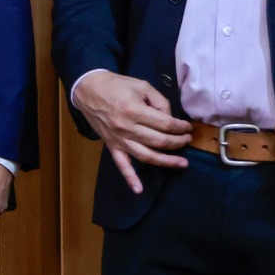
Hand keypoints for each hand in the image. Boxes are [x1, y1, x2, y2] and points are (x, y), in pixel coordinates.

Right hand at [72, 70, 190, 194]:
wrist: (88, 89)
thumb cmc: (116, 86)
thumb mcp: (142, 86)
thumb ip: (160, 102)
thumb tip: (171, 119)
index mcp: (134, 110)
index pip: (166, 124)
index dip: (181, 127)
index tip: (187, 127)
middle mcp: (127, 128)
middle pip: (160, 141)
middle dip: (178, 142)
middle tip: (186, 139)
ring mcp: (119, 139)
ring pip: (146, 156)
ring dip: (167, 161)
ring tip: (182, 163)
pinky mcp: (111, 145)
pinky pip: (121, 164)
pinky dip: (130, 178)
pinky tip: (139, 189)